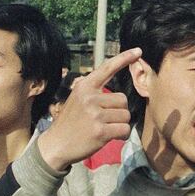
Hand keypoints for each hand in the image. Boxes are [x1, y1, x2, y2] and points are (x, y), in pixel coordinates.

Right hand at [37, 49, 137, 172]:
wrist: (56, 145)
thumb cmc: (70, 123)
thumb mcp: (77, 100)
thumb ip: (94, 93)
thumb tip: (118, 95)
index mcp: (84, 86)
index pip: (107, 68)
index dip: (124, 58)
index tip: (138, 50)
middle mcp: (89, 97)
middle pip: (123, 99)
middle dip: (119, 111)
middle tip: (104, 120)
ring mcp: (95, 114)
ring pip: (125, 115)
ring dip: (120, 124)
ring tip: (105, 129)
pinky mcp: (100, 130)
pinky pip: (124, 129)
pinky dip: (121, 135)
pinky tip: (109, 137)